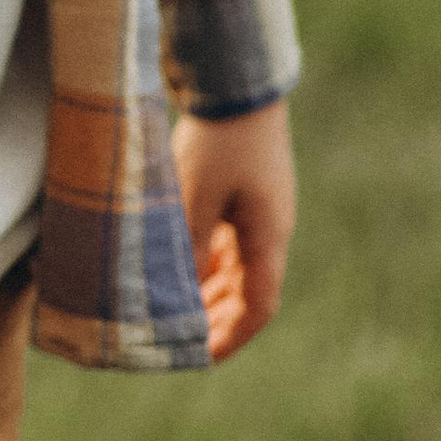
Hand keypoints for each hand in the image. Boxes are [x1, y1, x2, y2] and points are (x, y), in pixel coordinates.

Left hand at [175, 98, 295, 362]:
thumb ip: (186, 245)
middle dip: (215, 319)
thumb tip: (172, 292)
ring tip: (172, 309)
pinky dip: (204, 259)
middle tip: (178, 340)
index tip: (200, 356)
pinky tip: (177, 264)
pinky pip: (226, 240)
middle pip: (247, 292)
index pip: (257, 308)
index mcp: (267, 238)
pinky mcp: (243, 192)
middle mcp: (268, 231)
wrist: (239, 84)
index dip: (231, 336)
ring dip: (207, 291)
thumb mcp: (196, 196)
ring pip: (234, 267)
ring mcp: (258, 211)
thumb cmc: (219, 141)